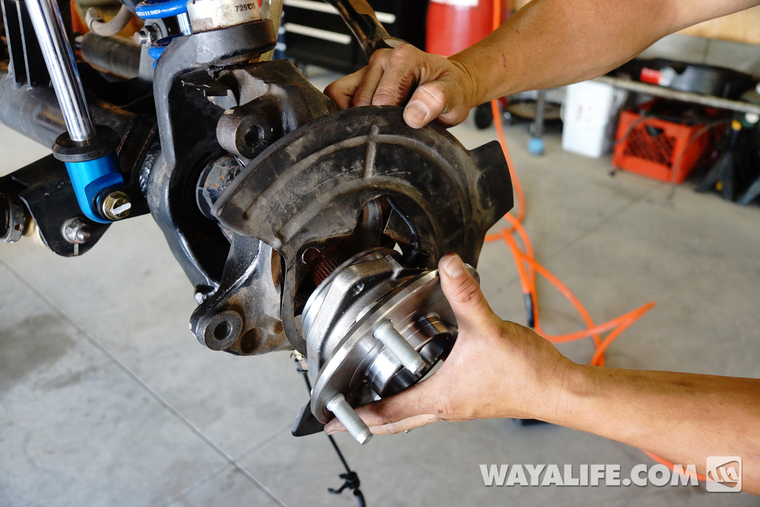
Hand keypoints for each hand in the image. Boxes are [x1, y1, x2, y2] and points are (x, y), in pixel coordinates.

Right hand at [324, 44, 477, 128]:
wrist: (449, 87)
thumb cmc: (451, 91)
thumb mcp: (454, 97)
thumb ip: (437, 100)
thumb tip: (413, 114)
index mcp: (403, 59)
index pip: (380, 99)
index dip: (389, 121)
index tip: (405, 127)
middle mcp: (381, 59)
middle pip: (360, 103)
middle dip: (375, 121)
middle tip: (397, 127)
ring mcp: (367, 69)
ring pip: (343, 100)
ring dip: (359, 118)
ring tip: (384, 123)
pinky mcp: (358, 79)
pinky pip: (336, 94)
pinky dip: (343, 111)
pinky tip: (364, 121)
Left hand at [324, 253, 574, 435]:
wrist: (560, 389)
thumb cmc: (527, 373)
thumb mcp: (490, 328)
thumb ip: (466, 295)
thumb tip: (449, 265)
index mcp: (442, 397)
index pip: (388, 414)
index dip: (355, 416)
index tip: (328, 420)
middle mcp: (447, 406)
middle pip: (395, 422)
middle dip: (364, 421)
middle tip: (338, 418)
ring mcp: (460, 405)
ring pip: (413, 414)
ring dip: (388, 411)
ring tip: (366, 401)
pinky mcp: (472, 399)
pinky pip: (432, 404)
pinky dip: (413, 399)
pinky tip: (417, 380)